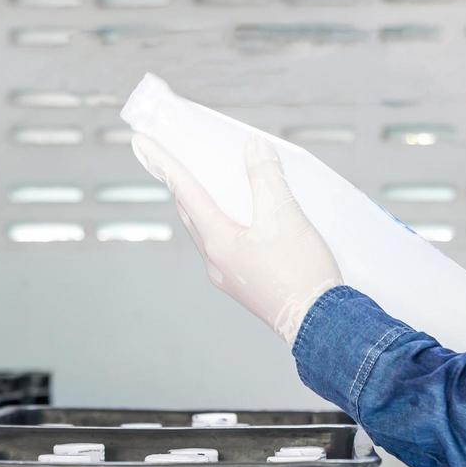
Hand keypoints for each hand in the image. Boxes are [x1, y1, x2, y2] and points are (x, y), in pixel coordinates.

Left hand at [132, 135, 342, 344]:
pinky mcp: (246, 286)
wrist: (324, 323)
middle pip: (191, 214)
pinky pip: (226, 247)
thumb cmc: (301, 272)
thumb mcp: (285, 216)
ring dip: (204, 207)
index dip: (164, 163)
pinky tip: (244, 221)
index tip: (142, 143)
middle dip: (182, 186)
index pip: (185, 192)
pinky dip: (226, 225)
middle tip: (173, 162)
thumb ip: (266, 177)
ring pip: (208, 232)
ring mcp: (230, 277)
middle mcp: (216, 262)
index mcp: (218, 242)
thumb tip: (253, 147)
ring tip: (209, 187)